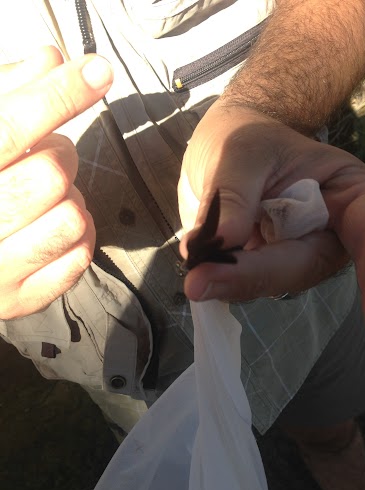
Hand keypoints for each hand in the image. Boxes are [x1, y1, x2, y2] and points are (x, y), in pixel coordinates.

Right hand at [0, 46, 112, 318]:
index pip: (10, 125)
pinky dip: (79, 237)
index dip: (58, 94)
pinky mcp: (17, 299)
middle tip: (44, 160)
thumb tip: (48, 58)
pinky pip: (80, 256)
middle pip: (51, 174)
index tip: (98, 71)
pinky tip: (54, 230)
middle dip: (60, 159)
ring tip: (47, 200)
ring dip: (72, 201)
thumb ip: (7, 97)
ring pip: (72, 218)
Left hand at [178, 102, 364, 351]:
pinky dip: (217, 281)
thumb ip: (234, 193)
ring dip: (230, 280)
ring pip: (270, 280)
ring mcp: (296, 257)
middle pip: (306, 265)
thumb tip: (221, 243)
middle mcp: (331, 234)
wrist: (229, 151)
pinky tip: (199, 276)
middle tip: (201, 282)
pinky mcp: (265, 271)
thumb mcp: (241, 151)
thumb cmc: (249, 139)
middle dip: (257, 275)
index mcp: (349, 195)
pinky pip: (243, 283)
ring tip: (194, 276)